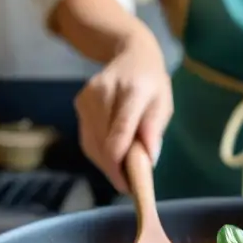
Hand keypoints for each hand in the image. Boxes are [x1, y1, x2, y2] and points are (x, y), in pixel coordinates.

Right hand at [74, 21, 171, 192]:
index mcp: (132, 90)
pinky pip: (87, 140)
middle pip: (103, 143)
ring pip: (92, 145)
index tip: (129, 186)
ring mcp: (87, 97)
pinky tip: (113, 154)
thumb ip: (154, 129)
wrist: (131, 55)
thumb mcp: (164, 104)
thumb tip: (149, 159)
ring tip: (124, 168)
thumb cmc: (152, 85)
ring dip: (107, 164)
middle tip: (130, 182)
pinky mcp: (79, 103)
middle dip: (115, 169)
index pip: (120, 131)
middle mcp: (104, 92)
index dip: (121, 163)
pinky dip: (99, 154)